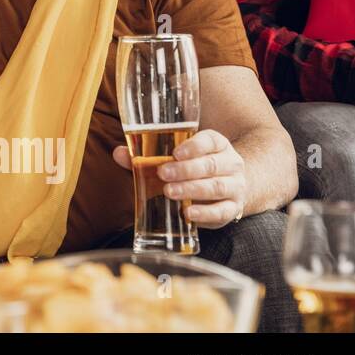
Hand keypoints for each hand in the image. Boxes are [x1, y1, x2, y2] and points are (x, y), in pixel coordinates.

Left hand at [113, 128, 246, 228]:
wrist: (228, 187)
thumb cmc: (193, 169)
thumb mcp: (174, 160)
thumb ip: (146, 157)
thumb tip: (119, 153)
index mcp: (217, 145)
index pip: (210, 140)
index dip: (194, 146)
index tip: (175, 153)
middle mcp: (231, 164)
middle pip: (211, 165)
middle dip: (186, 170)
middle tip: (163, 174)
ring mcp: (235, 187)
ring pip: (217, 187)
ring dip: (192, 190)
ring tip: (170, 192)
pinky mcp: (233, 209)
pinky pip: (222, 211)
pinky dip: (205, 213)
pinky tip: (188, 214)